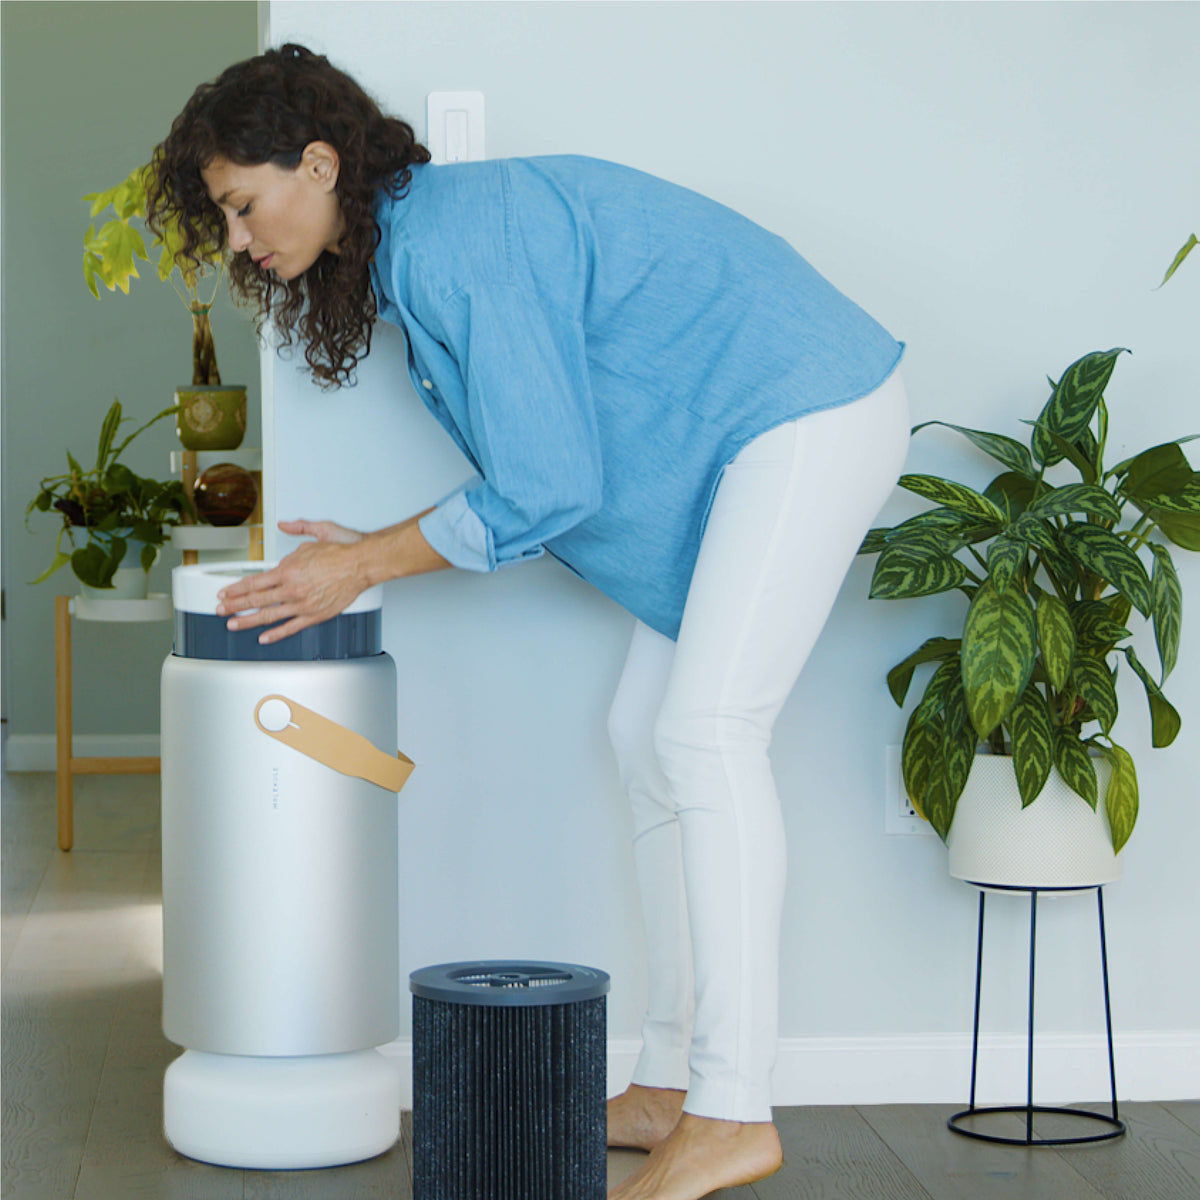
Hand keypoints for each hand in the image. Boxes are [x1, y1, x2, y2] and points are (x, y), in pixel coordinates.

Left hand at [216, 519, 367, 643]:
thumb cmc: (343, 551)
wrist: (362, 565)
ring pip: (268, 616)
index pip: (254, 582)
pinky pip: (291, 627)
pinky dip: (276, 634)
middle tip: (221, 610)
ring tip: (233, 625)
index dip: (236, 589)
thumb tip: (285, 524)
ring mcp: (302, 605)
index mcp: (288, 570)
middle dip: (234, 606)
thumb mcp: (318, 531)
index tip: (225, 593)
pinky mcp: (315, 615)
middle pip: (255, 600)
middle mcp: (292, 589)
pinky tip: (264, 637)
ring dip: (247, 621)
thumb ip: (298, 528)